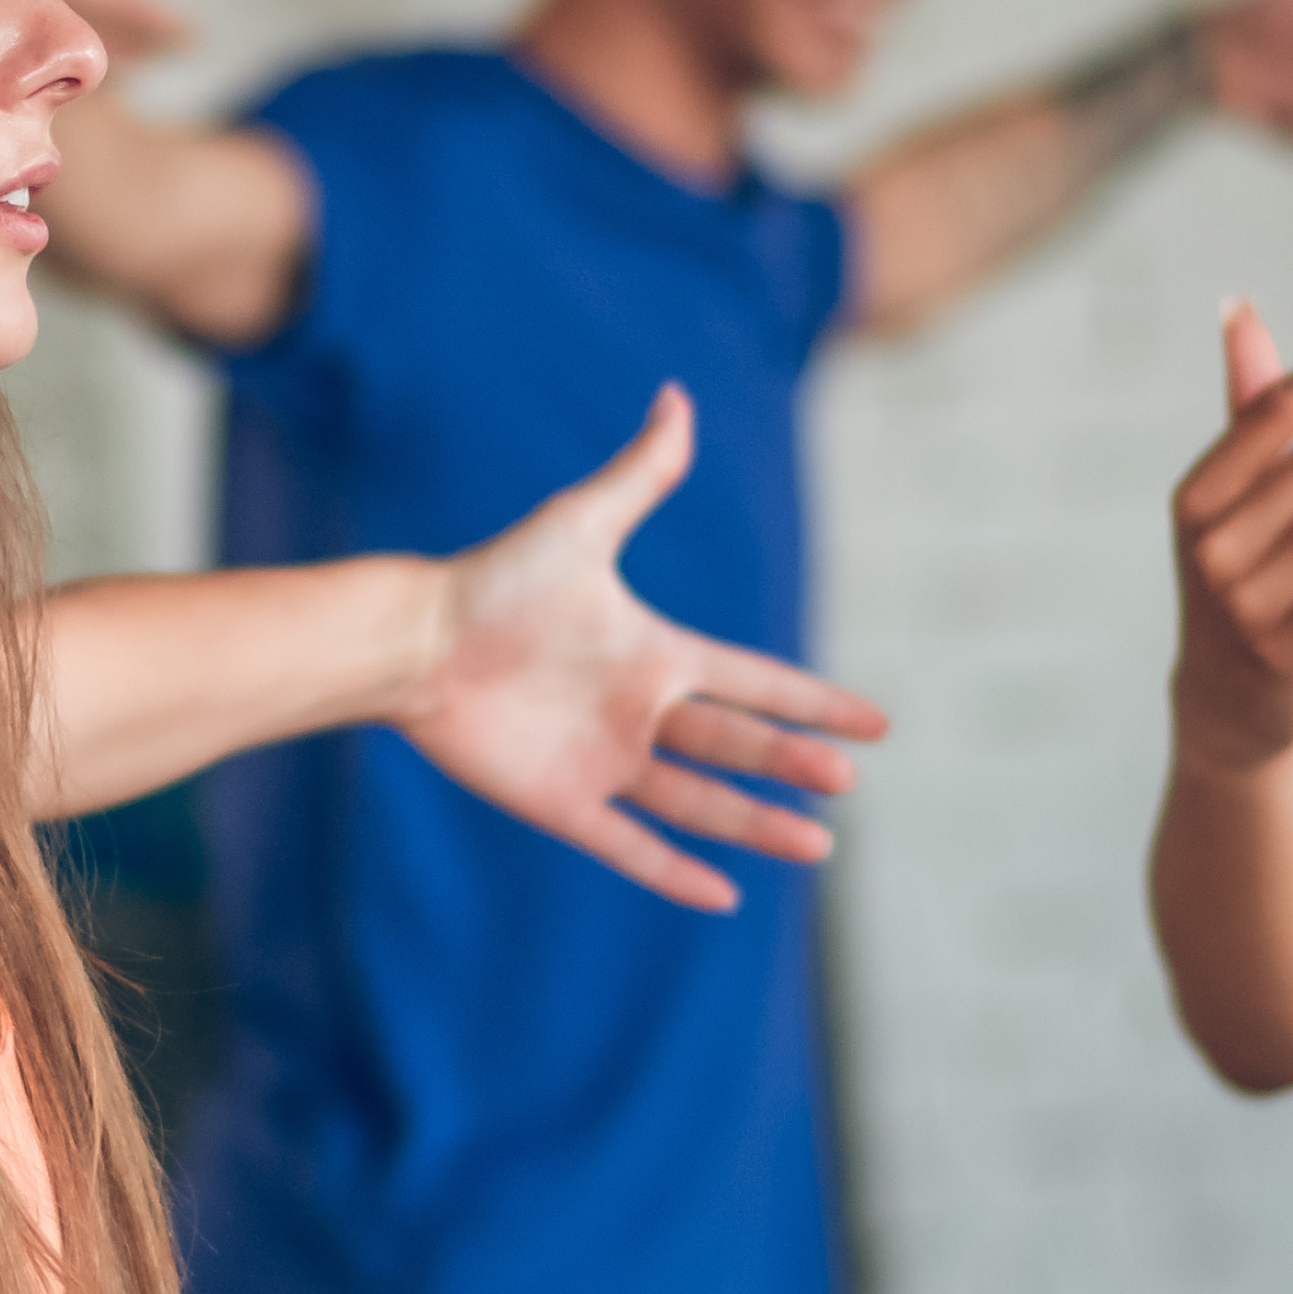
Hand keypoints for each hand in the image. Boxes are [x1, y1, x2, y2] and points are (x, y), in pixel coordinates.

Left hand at [393, 386, 887, 910]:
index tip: (876, 725)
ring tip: (817, 848)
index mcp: (657, 654)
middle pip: (737, 744)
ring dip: (755, 825)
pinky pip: (630, 846)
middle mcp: (641, 711)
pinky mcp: (562, 802)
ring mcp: (605, 761)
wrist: (416, 640)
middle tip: (847, 784)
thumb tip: (676, 397)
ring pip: (699, 802)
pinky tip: (725, 896)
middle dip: (793, 765)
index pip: (758, 681)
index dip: (815, 701)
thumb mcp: (578, 526)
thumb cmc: (494, 581)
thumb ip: (638, 475)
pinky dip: (674, 872)